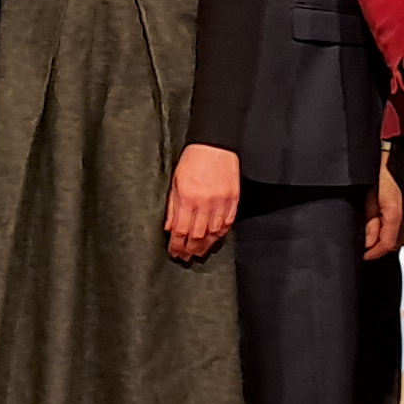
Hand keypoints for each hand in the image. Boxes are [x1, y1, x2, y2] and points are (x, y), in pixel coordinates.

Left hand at [164, 140, 241, 262]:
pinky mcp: (233, 199)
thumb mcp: (175, 182)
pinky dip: (221, 234)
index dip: (177, 245)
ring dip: (205, 246)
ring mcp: (221, 202)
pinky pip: (227, 223)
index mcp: (187, 198)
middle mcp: (204, 203)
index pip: (181, 230)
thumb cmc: (192, 160)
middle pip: (197, 236)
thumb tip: (170, 228)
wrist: (215, 145)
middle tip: (186, 258)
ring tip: (199, 253)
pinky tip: (215, 239)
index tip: (174, 253)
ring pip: (213, 233)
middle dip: (190, 250)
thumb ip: (173, 207)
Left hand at [363, 165, 403, 263]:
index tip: (366, 256)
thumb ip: (371, 224)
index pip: (389, 243)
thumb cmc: (379, 176)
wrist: (392, 162)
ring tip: (373, 237)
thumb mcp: (369, 200)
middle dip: (380, 248)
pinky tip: (382, 231)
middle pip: (395, 244)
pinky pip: (402, 229)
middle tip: (367, 247)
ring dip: (386, 241)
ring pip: (400, 238)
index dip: (376, 252)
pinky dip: (391, 234)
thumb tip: (369, 243)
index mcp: (395, 212)